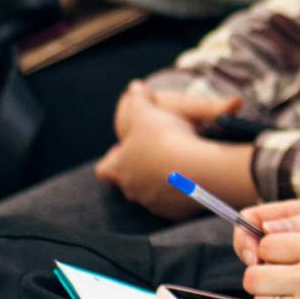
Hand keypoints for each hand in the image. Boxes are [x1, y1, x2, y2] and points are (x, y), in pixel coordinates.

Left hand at [92, 80, 247, 216]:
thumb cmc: (165, 138)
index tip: (118, 153)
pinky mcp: (175, 213)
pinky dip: (180, 195)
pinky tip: (192, 182)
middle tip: (152, 158)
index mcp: (121, 167)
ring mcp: (154, 203)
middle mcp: (133, 189)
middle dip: (138, 172)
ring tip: (176, 169)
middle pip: (128, 184)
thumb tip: (135, 85)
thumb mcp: (147, 111)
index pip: (104, 170)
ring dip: (159, 184)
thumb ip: (138, 99)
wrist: (196, 169)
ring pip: (151, 195)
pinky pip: (175, 204)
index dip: (110, 161)